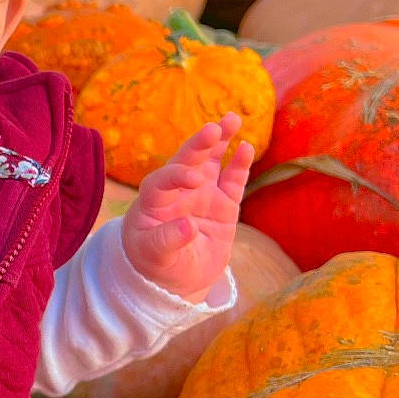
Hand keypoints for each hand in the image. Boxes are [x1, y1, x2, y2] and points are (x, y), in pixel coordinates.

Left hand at [121, 114, 252, 303]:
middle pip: (186, 162)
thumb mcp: (154, 257)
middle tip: (213, 129)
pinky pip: (232, 179)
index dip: (176, 176)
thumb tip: (188, 226)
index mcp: (153, 201)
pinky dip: (239, 164)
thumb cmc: (156, 264)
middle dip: (198, 145)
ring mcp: (202, 194)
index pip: (161, 181)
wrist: (177, 278)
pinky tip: (245, 147)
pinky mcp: (224, 203)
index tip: (194, 180)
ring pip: (211, 162)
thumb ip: (167, 241)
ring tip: (231, 119)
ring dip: (220, 140)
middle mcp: (177, 191)